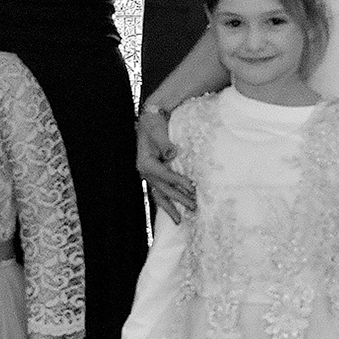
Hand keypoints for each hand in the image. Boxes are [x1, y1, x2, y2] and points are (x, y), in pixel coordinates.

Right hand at [137, 100, 194, 221]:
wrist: (150, 117)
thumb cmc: (154, 123)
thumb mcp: (158, 130)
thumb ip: (164, 143)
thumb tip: (171, 154)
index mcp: (145, 162)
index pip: (164, 175)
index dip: (178, 182)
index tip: (192, 187)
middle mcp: (145, 171)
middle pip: (163, 188)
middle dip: (178, 199)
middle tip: (193, 207)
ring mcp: (149, 174)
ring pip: (159, 194)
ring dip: (170, 207)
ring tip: (179, 220)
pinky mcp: (154, 173)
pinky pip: (160, 190)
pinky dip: (166, 200)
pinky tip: (173, 209)